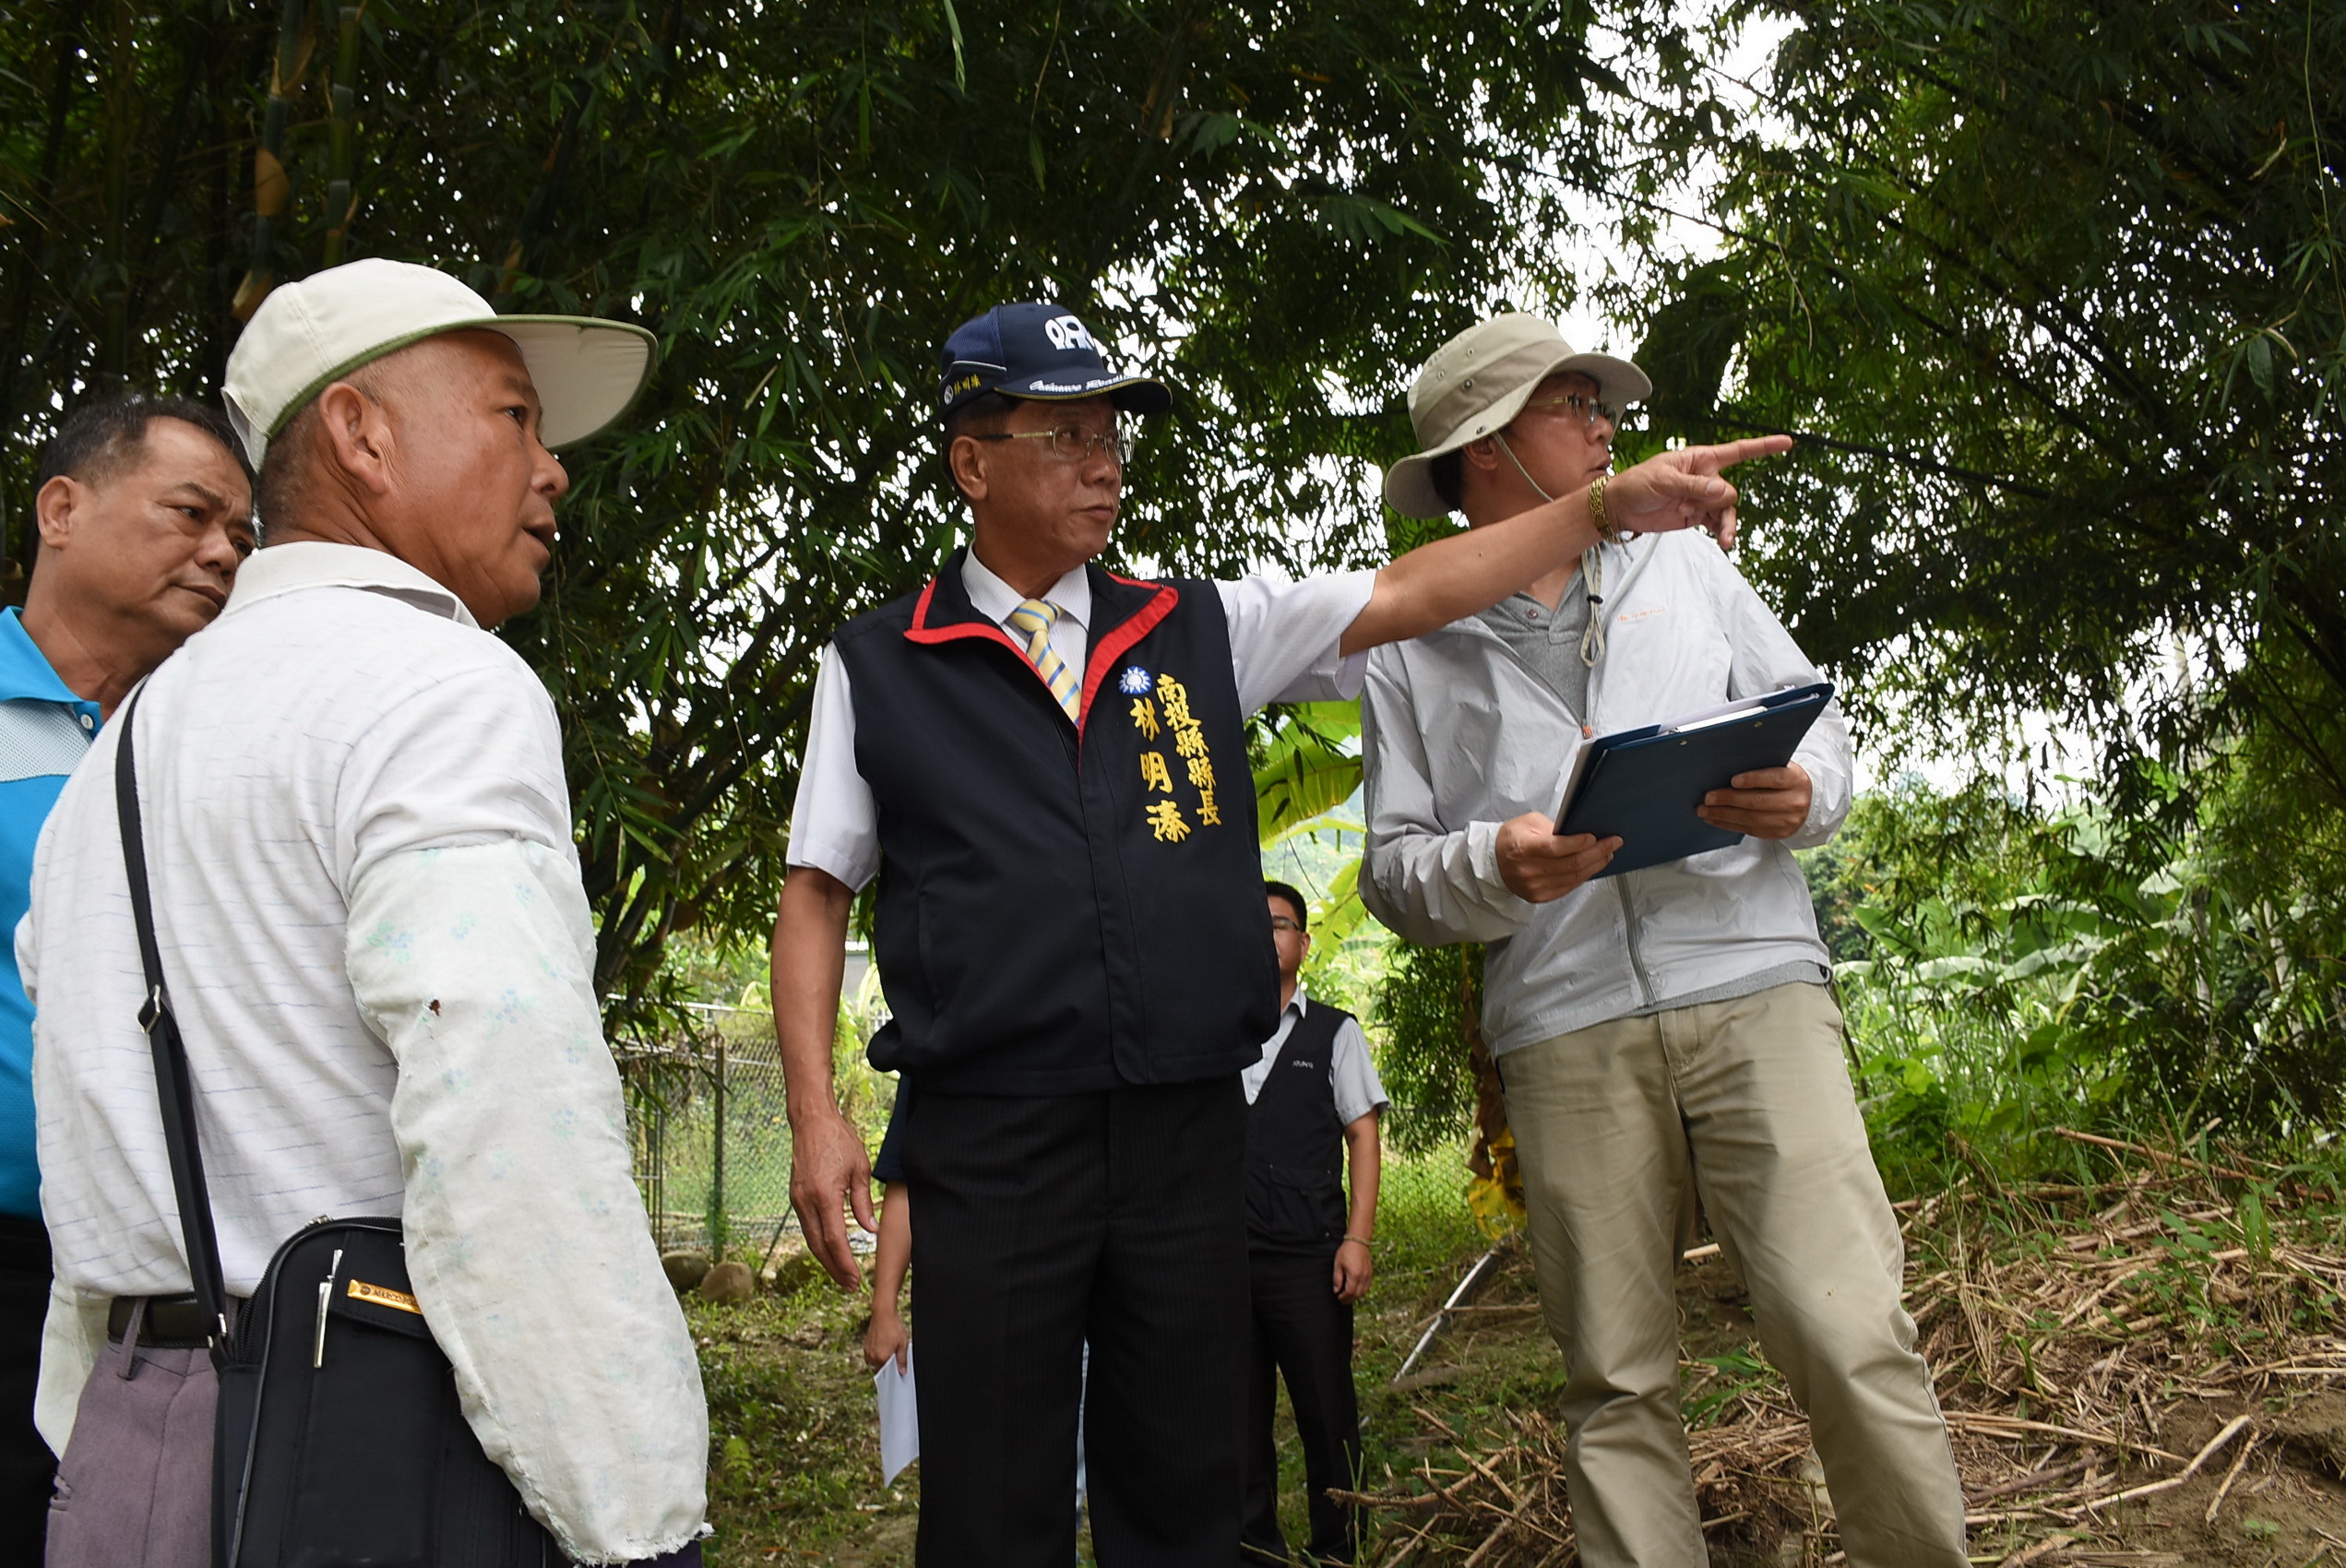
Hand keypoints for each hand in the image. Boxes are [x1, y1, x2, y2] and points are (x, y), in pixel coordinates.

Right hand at [788, 1105, 875, 1289]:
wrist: (812, 1122)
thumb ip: (863, 1202)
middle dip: (834, 1268)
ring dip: (825, 1259)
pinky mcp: (796, 1196)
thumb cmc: (839, 1141)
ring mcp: (797, 1199)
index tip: (855, 1279)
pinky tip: (830, 1250)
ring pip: (810, 1238)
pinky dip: (818, 1242)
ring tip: (842, 1274)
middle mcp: (806, 1201)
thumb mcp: (859, 1169)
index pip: (834, 1240)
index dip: (845, 1263)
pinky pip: (807, 1226)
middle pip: (819, 1246)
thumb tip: (870, 1229)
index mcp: (825, 1196)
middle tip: (850, 1285)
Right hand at [864, 1309, 909, 1370]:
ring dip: (880, 1359)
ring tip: (888, 1349)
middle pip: (879, 1368)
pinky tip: (883, 1346)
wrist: (883, 1314)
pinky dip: (876, 1354)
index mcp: (882, 1358)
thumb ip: (902, 1360)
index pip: (886, 1374)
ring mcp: (868, 1351)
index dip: (892, 1372)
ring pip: (874, 1362)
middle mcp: (872, 1357)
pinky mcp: (865, 1346)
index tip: (896, 1370)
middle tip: (894, 1356)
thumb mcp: (902, 1344)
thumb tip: (902, 1372)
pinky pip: (870, 1355)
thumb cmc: (894, 1328)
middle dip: (886, 1365)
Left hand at [1333, 1240, 1373, 1303]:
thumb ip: (1337, 1279)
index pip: (1350, 1292)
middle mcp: (1363, 1276)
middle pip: (1357, 1294)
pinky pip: (1367, 1286)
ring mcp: (1368, 1275)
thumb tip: (1336, 1290)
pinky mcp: (1370, 1272)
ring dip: (1356, 1296)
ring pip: (1363, 1291)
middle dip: (1349, 1299)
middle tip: (1342, 1300)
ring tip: (1348, 1296)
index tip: (1338, 1297)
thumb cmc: (1346, 1251)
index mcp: (1354, 1275)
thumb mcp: (1338, 1264)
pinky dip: (1361, 1291)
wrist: (1358, 1241)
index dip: (1344, 1297)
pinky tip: (1356, 1290)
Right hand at [1495, 813, 1617, 901]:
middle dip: (1597, 852)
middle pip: (1571, 864)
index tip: (1595, 837)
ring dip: (1595, 865)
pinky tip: (1593, 866)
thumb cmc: (1512, 839)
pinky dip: (1584, 876)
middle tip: (1613, 843)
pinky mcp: (1540, 896)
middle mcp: (1528, 870)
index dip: (1578, 843)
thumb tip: (1579, 834)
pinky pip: (1569, 886)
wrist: (1494, 862)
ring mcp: (1535, 886)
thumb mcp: (1529, 822)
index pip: (1556, 847)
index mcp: (1523, 848)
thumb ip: (1554, 828)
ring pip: (1574, 877)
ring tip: (1607, 854)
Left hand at [1602, 435, 1792, 549]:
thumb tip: (1723, 491)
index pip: (1737, 451)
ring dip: (1726, 525)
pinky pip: (1717, 524)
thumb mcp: (1663, 481)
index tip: (1787, 443)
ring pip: (1726, 511)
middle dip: (1715, 502)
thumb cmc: (1637, 484)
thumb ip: (1693, 486)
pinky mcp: (1696, 516)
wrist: (1621, 508)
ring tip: (1726, 540)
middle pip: (1729, 492)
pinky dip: (1721, 532)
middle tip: (1683, 504)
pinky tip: (1724, 542)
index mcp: (1700, 459)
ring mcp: (1702, 498)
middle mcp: (1706, 477)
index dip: (1763, 447)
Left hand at [1696, 763, 1812, 839]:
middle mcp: (1794, 802)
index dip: (1753, 779)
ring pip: (1751, 819)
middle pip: (1757, 802)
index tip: (1733, 780)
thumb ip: (1762, 767)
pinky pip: (1749, 830)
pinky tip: (1714, 819)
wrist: (1808, 801)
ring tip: (1704, 810)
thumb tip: (1727, 766)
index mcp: (1795, 780)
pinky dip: (1728, 824)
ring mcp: (1787, 821)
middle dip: (1729, 800)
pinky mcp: (1778, 833)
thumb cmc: (1786, 780)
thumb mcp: (1781, 768)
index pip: (1774, 779)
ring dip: (1723, 815)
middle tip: (1708, 798)